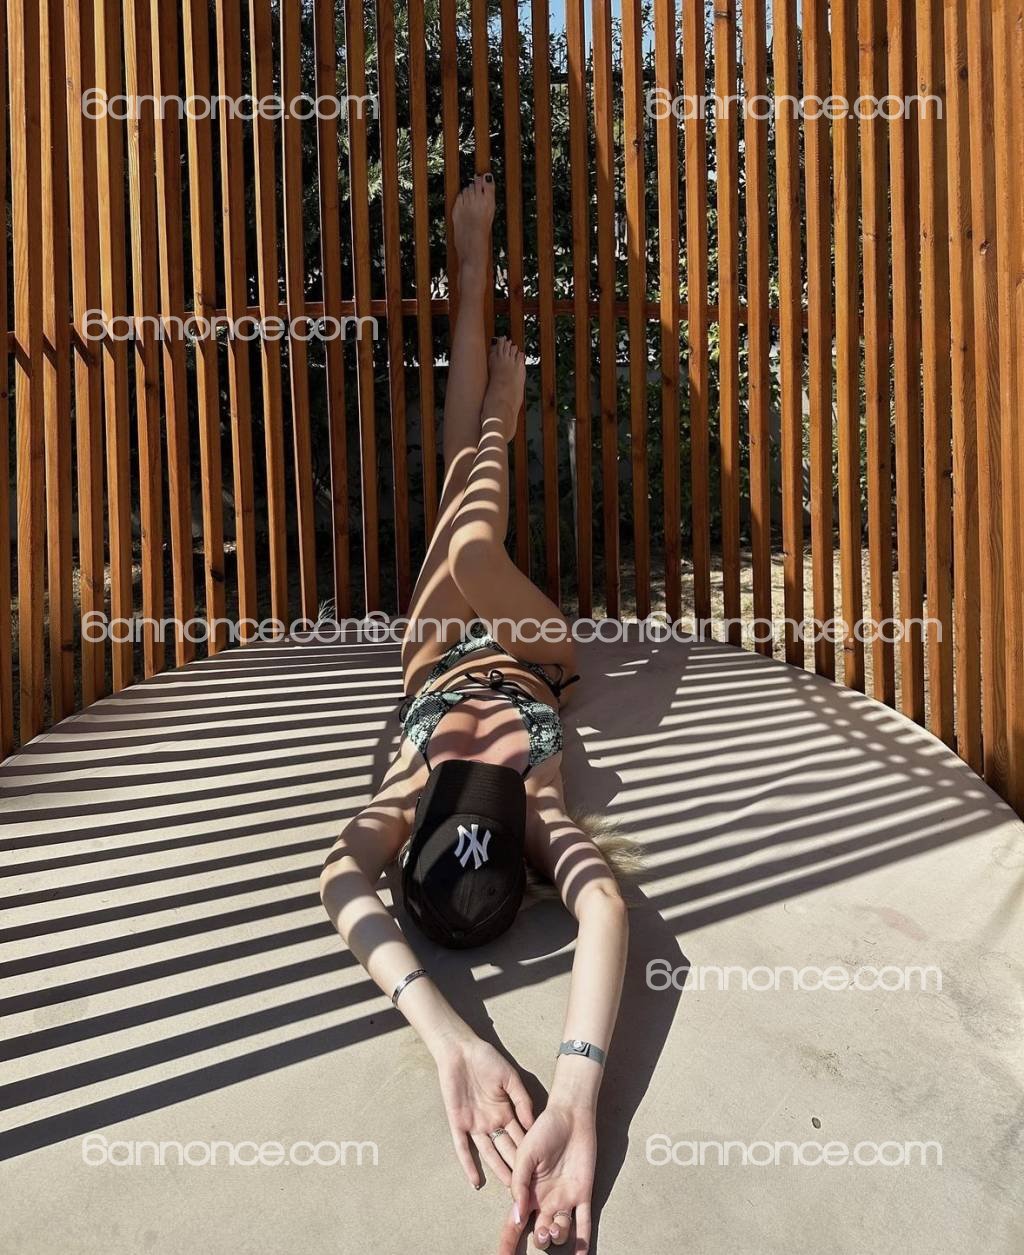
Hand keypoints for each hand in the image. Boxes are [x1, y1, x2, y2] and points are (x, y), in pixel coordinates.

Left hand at [435, 1034, 534, 1187]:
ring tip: (509, 1190)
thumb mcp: (510, 1078)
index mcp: (506, 1111)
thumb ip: (522, 1100)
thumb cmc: (487, 1059)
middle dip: (517, 1168)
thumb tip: (534, 1124)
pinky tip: (476, 1183)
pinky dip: (469, 1165)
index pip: (520, 1136)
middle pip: (506, 1149)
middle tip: (528, 1189)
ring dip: (498, 1171)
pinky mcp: (458, 1123)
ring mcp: (475, 1124)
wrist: (461, 1050)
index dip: (529, 1153)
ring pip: (488, 1153)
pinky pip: (463, 1148)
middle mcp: (492, 1122)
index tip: (542, 1171)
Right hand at [498, 1102, 595, 1252]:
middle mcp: (545, 1200)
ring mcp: (564, 1198)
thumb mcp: (525, 1155)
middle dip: (540, 1239)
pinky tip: (581, 1254)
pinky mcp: (582, 1194)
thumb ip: (519, 1185)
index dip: (507, 1243)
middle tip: (542, 1232)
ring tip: (555, 1229)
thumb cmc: (543, 1131)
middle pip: (539, 1232)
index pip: (515, 1224)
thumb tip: (518, 1216)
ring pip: (561, 1231)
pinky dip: (582, 1241)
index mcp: (527, 1192)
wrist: (570, 1117)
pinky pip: (583, 1222)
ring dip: (558, 1237)